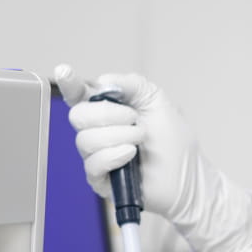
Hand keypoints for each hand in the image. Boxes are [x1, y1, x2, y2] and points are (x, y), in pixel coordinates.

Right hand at [54, 65, 251, 251]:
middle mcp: (98, 131)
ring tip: (141, 139)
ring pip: (85, 140)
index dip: (68, 83)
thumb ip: (132, 85)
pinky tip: (131, 155)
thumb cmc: (173, 141)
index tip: (64, 72)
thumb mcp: (157, 101)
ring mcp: (97, 155)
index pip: (79, 95)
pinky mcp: (101, 179)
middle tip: (135, 120)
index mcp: (108, 110)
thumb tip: (103, 81)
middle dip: (108, 114)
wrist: (187, 176)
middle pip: (77, 115)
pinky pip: (93, 164)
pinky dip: (114, 155)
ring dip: (119, 135)